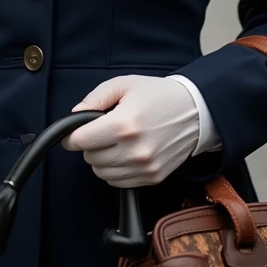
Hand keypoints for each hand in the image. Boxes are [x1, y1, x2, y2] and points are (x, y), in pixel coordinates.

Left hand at [61, 75, 198, 187]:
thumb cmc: (158, 95)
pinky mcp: (153, 178)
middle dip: (90, 144)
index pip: (81, 141)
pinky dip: (115, 170)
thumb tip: (74, 116)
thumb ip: (94, 98)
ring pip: (102, 173)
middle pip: (90, 158)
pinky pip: (118, 182)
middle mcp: (134, 150)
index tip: (73, 133)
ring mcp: (144, 167)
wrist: (194, 111)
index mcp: (124, 124)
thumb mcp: (124, 84)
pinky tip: (125, 153)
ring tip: (115, 141)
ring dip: (102, 159)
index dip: (72, 135)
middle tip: (102, 131)